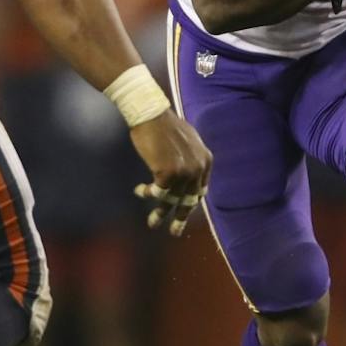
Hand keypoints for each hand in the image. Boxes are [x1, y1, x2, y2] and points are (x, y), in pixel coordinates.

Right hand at [129, 111, 211, 236]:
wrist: (151, 113)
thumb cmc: (164, 125)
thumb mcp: (187, 141)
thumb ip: (191, 158)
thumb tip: (189, 174)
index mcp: (206, 160)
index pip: (200, 190)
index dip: (190, 203)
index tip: (182, 212)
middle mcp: (198, 168)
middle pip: (189, 200)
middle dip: (180, 217)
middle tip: (175, 231)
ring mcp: (184, 172)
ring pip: (171, 200)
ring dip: (160, 213)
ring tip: (152, 224)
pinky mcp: (168, 173)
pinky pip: (157, 192)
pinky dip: (147, 193)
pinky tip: (139, 191)